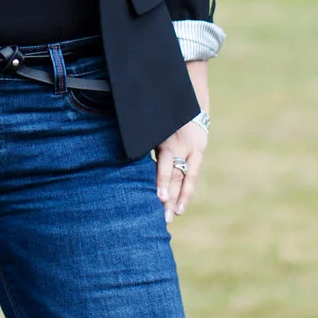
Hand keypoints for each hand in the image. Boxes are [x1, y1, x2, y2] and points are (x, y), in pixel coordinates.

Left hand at [154, 59, 210, 222]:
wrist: (188, 99)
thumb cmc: (159, 116)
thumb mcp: (150, 125)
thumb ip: (140, 139)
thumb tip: (118, 153)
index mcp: (165, 137)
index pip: (166, 162)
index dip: (163, 179)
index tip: (160, 197)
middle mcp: (179, 144)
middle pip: (175, 174)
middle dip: (168, 196)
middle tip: (162, 217)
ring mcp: (191, 149)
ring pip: (184, 178)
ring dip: (178, 199)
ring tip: (171, 217)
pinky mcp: (198, 153)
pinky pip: (192, 175)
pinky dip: (186, 193)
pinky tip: (180, 208)